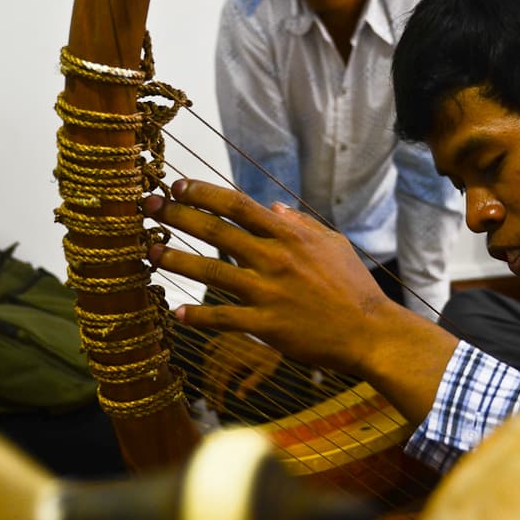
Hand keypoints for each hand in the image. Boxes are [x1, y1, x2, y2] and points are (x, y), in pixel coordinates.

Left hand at [145, 180, 397, 376]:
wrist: (371, 332)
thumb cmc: (355, 287)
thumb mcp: (333, 244)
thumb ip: (301, 224)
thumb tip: (272, 208)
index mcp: (290, 236)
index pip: (237, 206)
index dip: (203, 193)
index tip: (177, 186)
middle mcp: (275, 258)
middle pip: (216, 232)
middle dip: (178, 216)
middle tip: (148, 208)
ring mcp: (269, 292)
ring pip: (212, 271)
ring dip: (176, 261)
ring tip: (149, 252)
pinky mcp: (267, 325)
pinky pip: (223, 318)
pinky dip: (197, 316)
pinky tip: (176, 313)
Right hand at [202, 332, 283, 414]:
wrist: (274, 336)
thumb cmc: (271, 357)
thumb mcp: (266, 371)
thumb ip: (252, 383)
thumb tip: (239, 396)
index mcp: (234, 362)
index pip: (220, 383)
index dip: (217, 397)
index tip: (218, 410)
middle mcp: (225, 351)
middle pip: (212, 376)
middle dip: (209, 393)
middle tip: (210, 407)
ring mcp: (224, 343)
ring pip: (208, 363)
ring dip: (206, 378)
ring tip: (208, 392)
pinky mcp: (225, 336)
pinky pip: (210, 346)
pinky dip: (206, 356)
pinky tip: (206, 365)